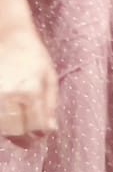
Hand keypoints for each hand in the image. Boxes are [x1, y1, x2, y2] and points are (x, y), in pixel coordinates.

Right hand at [0, 21, 57, 142]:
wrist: (7, 35)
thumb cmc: (32, 55)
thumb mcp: (49, 77)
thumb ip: (50, 105)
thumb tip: (49, 130)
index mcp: (31, 92)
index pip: (36, 128)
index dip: (40, 134)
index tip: (41, 133)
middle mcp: (9, 95)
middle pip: (15, 132)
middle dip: (23, 136)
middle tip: (27, 132)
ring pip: (1, 127)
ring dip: (9, 129)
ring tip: (17, 119)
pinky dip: (2, 119)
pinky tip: (8, 111)